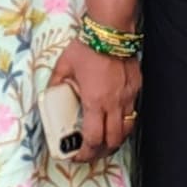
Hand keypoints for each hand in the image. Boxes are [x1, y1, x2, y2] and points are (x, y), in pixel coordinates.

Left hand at [52, 42, 140, 156]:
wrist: (111, 31)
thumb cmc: (87, 47)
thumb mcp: (64, 66)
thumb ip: (56, 83)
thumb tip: (49, 95)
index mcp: (94, 102)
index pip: (93, 139)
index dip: (85, 153)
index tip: (77, 155)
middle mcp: (114, 104)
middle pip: (112, 141)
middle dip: (101, 152)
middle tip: (91, 153)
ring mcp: (128, 98)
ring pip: (126, 130)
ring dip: (115, 140)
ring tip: (105, 142)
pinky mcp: (136, 89)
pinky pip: (132, 113)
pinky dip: (124, 122)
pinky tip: (115, 119)